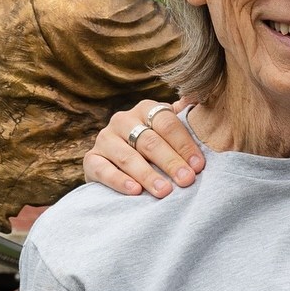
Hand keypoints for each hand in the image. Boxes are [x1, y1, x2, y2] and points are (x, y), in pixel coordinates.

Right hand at [82, 99, 203, 196]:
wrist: (120, 164)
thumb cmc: (157, 145)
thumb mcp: (171, 129)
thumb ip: (186, 117)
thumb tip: (198, 98)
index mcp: (146, 109)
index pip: (167, 124)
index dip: (184, 145)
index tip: (199, 165)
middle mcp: (123, 120)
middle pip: (150, 142)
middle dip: (171, 162)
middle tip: (186, 180)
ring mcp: (105, 139)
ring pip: (128, 157)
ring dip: (148, 175)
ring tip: (164, 191)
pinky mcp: (91, 159)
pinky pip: (103, 170)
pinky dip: (119, 181)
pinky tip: (135, 191)